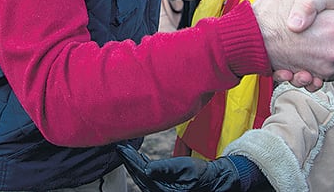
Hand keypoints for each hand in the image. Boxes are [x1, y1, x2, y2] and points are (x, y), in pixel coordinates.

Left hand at [116, 145, 241, 191]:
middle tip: (119, 146)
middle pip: (139, 176)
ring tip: (125, 149)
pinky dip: (141, 167)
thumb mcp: (186, 167)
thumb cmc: (202, 173)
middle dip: (129, 161)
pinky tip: (137, 158)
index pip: (143, 173)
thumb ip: (165, 168)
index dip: (131, 160)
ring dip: (133, 163)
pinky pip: (147, 178)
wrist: (214, 180)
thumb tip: (146, 168)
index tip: (122, 148)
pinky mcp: (162, 188)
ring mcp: (161, 191)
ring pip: (141, 177)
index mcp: (165, 191)